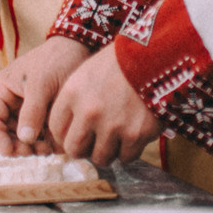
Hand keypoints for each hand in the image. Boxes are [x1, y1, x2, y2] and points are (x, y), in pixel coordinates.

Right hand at [0, 36, 91, 153]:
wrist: (76, 47)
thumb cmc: (57, 60)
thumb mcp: (43, 84)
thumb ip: (32, 112)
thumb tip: (24, 140)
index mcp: (0, 87)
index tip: (13, 151)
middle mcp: (1, 96)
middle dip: (2, 141)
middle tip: (27, 148)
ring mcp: (12, 102)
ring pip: (1, 130)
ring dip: (16, 143)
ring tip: (41, 147)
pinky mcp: (27, 109)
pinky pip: (18, 128)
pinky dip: (28, 139)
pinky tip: (46, 142)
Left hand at [47, 49, 161, 166]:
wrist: (155, 55)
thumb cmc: (119, 62)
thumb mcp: (86, 73)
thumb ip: (73, 101)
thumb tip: (69, 131)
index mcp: (73, 93)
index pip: (56, 129)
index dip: (65, 135)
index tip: (75, 133)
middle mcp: (89, 112)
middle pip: (75, 149)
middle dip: (83, 148)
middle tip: (93, 141)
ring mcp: (113, 125)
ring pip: (100, 157)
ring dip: (107, 150)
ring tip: (115, 136)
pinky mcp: (136, 134)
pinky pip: (126, 157)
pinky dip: (129, 149)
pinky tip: (132, 134)